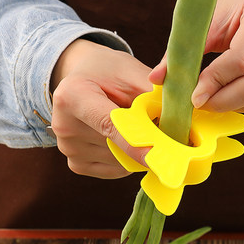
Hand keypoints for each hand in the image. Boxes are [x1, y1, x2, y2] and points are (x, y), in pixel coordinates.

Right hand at [50, 39, 151, 178]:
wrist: (83, 78)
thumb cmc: (109, 72)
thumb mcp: (131, 72)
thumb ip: (152, 95)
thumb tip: (179, 120)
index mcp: (73, 96)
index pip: (110, 125)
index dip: (136, 143)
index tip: (159, 157)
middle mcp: (63, 126)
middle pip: (118, 146)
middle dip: (145, 141)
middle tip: (158, 125)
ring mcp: (68, 149)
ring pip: (120, 161)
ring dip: (137, 150)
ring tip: (134, 127)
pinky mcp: (76, 164)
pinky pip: (115, 170)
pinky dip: (128, 158)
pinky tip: (123, 139)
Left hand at [150, 0, 243, 112]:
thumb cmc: (241, 5)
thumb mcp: (212, 15)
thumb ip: (185, 47)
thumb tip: (157, 79)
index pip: (242, 57)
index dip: (215, 81)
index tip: (194, 95)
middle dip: (222, 101)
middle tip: (200, 103)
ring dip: (232, 106)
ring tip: (212, 101)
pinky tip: (230, 98)